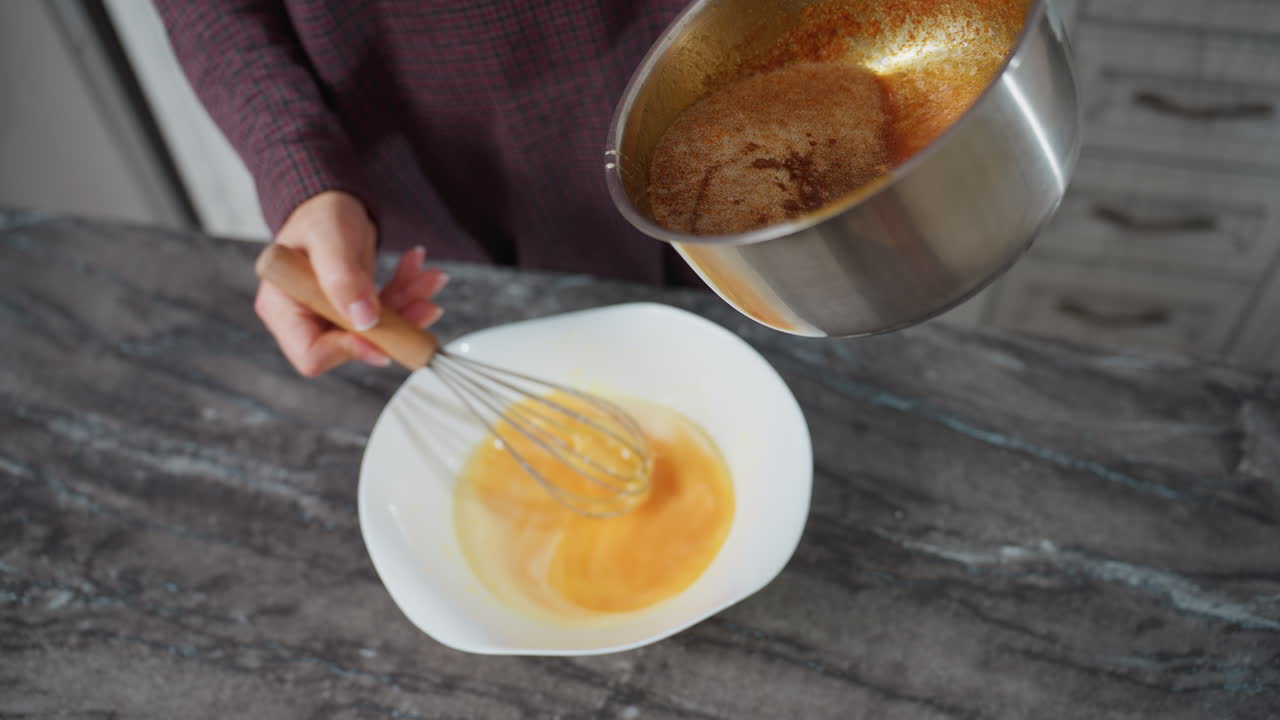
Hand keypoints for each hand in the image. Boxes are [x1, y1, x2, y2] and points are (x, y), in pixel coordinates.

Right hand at [254, 191, 447, 375]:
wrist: (334, 202)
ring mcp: (331, 318)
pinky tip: (418, 270)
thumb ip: (342, 277)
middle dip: (393, 327)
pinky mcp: (355, 311)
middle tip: (427, 304)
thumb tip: (364, 322)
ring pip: (379, 332)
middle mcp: (304, 320)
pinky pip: (388, 313)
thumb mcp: (328, 236)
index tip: (381, 327)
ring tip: (431, 279)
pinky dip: (407, 294)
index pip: (311, 353)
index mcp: (281, 307)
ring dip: (409, 307)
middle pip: (352, 346)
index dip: (347, 350)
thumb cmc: (320, 213)